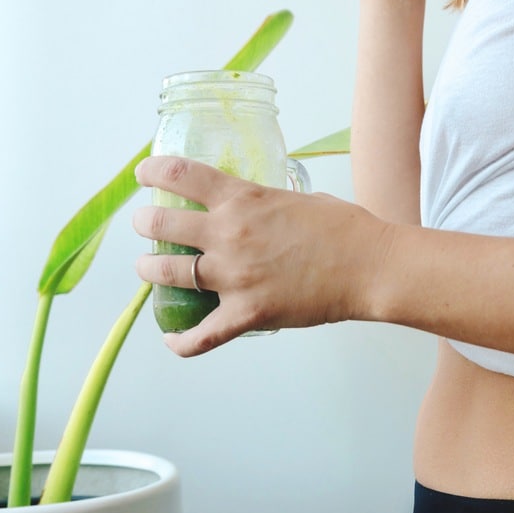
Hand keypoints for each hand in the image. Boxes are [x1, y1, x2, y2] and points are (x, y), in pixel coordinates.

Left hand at [133, 156, 392, 355]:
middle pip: (162, 224)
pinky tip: (171, 338)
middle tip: (145, 225)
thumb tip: (255, 210)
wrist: (370, 265)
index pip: (182, 175)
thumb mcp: (297, 199)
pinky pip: (201, 336)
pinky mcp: (247, 313)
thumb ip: (265, 203)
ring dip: (149, 269)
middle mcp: (228, 234)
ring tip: (147, 268)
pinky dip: (180, 341)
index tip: (143, 175)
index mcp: (242, 199)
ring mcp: (234, 276)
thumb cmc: (344, 227)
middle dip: (145, 223)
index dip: (154, 172)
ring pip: (168, 273)